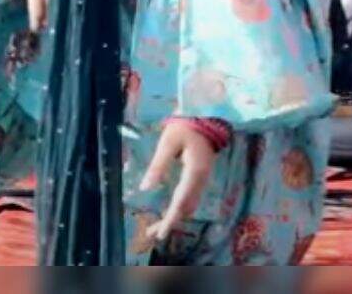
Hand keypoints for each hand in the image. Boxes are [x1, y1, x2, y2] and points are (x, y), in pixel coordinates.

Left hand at [139, 120, 217, 242]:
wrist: (207, 117)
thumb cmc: (185, 126)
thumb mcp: (168, 142)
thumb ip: (158, 165)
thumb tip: (144, 188)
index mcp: (194, 172)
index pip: (181, 201)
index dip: (171, 219)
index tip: (161, 234)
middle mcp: (201, 180)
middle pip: (186, 208)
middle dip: (170, 222)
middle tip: (151, 233)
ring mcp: (203, 179)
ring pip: (190, 205)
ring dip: (175, 217)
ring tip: (157, 227)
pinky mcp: (201, 177)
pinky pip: (191, 199)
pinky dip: (180, 209)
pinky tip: (170, 212)